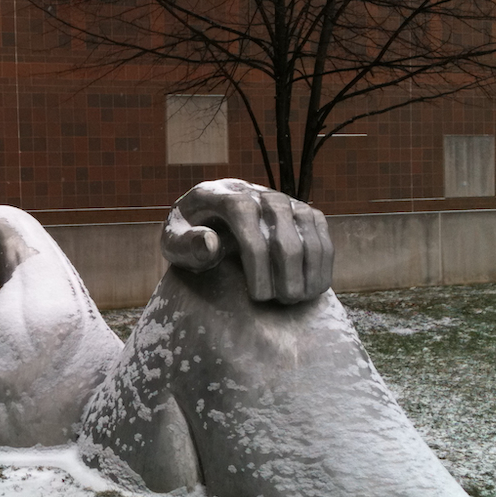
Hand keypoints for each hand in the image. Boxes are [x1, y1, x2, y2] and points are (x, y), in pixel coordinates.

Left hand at [161, 179, 332, 303]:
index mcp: (223, 195)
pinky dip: (322, 265)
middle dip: (286, 274)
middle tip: (280, 303)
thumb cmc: (188, 235)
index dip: (256, 260)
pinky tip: (314, 289)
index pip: (246, 218)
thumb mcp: (173, 242)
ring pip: (309, 234)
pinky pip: (322, 237)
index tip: (257, 296)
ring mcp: (285, 201)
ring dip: (308, 272)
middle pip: (283, 233)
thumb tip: (210, 244)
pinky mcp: (304, 212)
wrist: (211, 216)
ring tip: (295, 300)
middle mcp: (258, 193)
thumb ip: (185, 245)